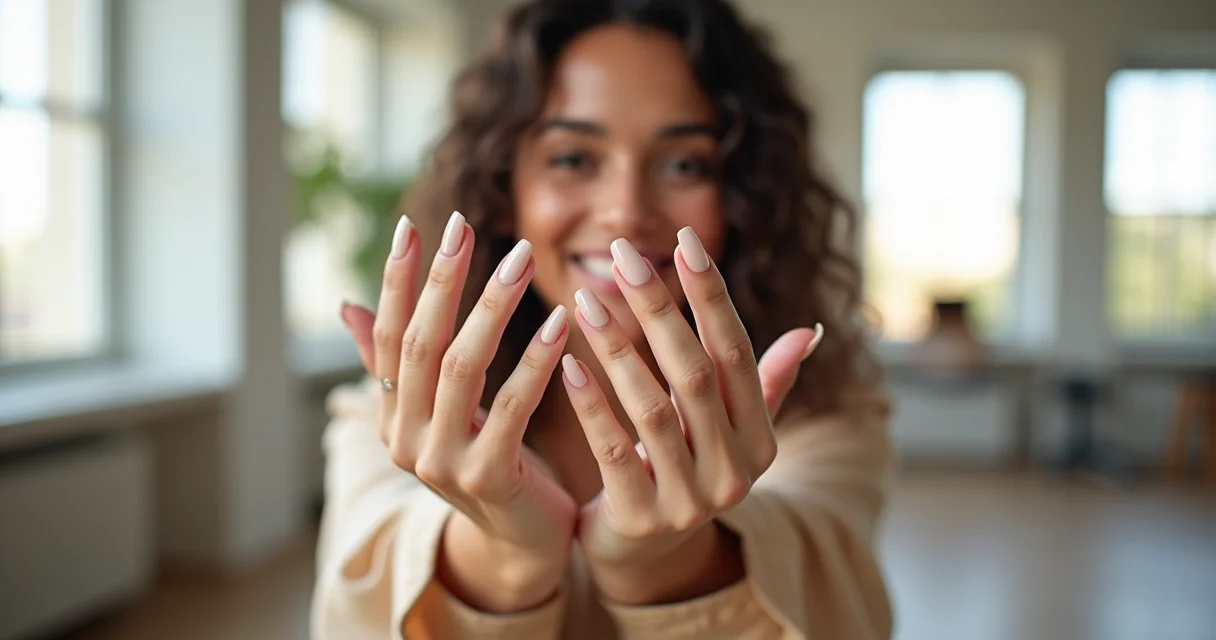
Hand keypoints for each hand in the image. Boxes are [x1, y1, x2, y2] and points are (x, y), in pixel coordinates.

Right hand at [341, 212, 575, 610]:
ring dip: (492, 307)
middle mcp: (404, 438)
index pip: (388, 334)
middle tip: (464, 224)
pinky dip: (535, 361)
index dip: (399, 280)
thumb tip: (346, 305)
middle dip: (442, 279)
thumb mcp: (439, 413)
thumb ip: (395, 364)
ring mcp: (441, 462)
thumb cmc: (489, 463)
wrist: (521, 544)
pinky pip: (512, 407)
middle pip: (421, 343)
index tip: (417, 225)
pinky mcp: (487, 478)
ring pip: (462, 367)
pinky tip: (560, 322)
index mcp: (391, 415)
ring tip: (523, 260)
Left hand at [560, 228, 821, 601]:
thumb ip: (764, 384)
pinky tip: (566, 363)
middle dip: (657, 306)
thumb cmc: (685, 469)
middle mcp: (735, 470)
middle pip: (694, 372)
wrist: (644, 556)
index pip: (735, 351)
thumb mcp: (731, 432)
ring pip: (653, 408)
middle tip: (621, 252)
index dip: (709, 294)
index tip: (682, 239)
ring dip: (617, 348)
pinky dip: (591, 405)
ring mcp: (689, 499)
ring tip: (584, 298)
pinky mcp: (641, 518)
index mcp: (760, 439)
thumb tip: (810, 332)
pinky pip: (614, 450)